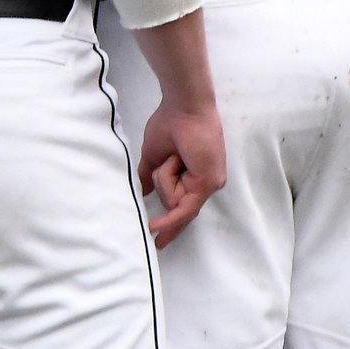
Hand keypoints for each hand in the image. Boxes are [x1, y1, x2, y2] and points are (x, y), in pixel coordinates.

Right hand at [137, 96, 227, 246]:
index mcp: (195, 176)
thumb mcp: (153, 156)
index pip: (183, 208)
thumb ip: (147, 176)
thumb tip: (140, 192)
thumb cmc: (169, 124)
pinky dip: (170, 220)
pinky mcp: (207, 184)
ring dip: (165, 176)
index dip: (170, 225)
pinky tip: (156, 228)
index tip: (158, 240)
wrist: (183, 108)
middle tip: (173, 159)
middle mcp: (205, 184)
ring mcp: (209, 185)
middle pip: (175, 205)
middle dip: (164, 183)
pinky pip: (184, 208)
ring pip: (174, 202)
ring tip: (174, 152)